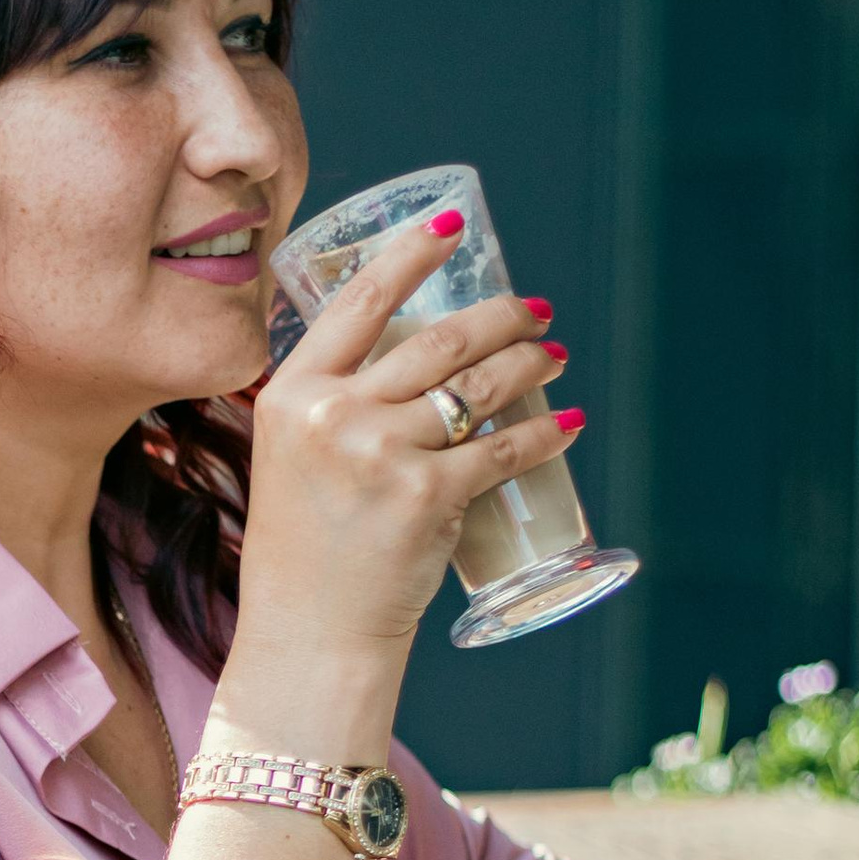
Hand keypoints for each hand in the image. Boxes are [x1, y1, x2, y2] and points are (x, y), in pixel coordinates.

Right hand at [232, 215, 574, 679]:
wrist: (308, 632)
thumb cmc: (304, 548)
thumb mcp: (292, 456)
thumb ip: (332, 404)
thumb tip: (405, 358)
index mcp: (292, 393)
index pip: (360, 302)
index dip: (413, 253)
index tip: (453, 227)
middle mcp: (334, 415)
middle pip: (438, 339)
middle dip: (502, 316)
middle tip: (535, 312)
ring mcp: (382, 454)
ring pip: (479, 386)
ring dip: (531, 363)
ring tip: (554, 357)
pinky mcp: (428, 497)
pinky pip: (503, 451)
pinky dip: (545, 436)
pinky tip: (567, 424)